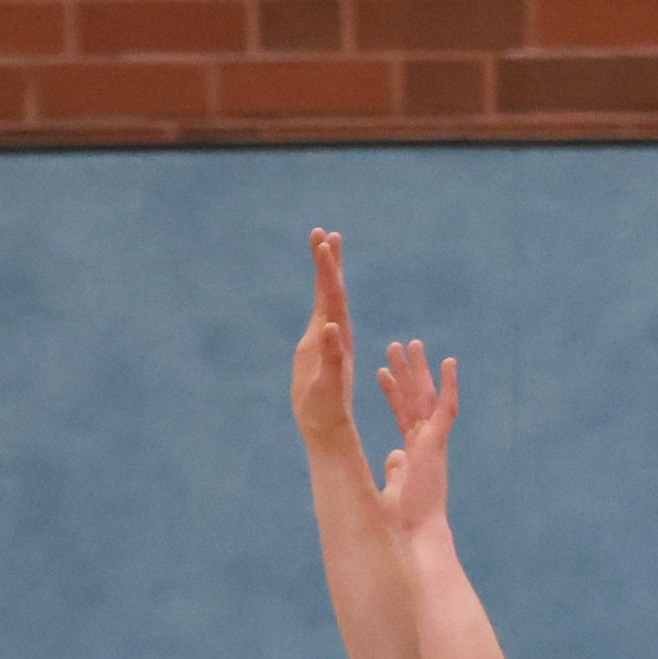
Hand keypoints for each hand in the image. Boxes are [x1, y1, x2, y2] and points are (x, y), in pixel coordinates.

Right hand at [291, 228, 358, 447]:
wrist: (327, 427)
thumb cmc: (326, 410)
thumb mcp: (328, 384)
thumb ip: (331, 355)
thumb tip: (332, 326)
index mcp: (338, 338)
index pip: (333, 296)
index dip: (328, 269)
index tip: (325, 243)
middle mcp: (336, 333)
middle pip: (332, 290)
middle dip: (327, 261)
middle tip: (323, 232)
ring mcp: (328, 338)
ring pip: (329, 297)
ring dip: (326, 271)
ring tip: (324, 244)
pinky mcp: (319, 346)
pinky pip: (322, 311)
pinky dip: (321, 292)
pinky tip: (323, 283)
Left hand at [369, 337, 457, 537]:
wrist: (416, 535)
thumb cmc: (406, 521)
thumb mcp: (395, 488)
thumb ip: (396, 471)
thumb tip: (393, 458)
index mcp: (415, 453)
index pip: (403, 415)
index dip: (394, 394)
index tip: (383, 373)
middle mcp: (425, 444)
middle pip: (415, 400)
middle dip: (407, 372)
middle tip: (398, 345)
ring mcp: (433, 443)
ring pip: (427, 398)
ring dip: (419, 370)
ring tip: (410, 343)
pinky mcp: (437, 445)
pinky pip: (446, 410)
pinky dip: (449, 386)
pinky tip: (449, 362)